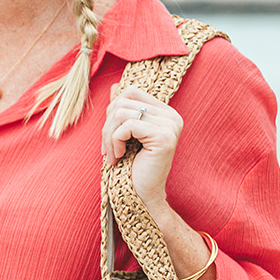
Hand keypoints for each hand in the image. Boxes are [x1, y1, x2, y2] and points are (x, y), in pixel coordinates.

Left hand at [103, 85, 182, 213]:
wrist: (141, 194)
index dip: (112, 110)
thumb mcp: (124, 133)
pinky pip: (127, 126)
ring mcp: (171, 126)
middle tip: (107, 148)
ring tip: (112, 154)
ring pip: (122, 112)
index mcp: (165, 112)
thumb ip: (123, 110)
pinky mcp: (164, 137)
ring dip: (109, 135)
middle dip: (107, 125)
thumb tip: (115, 86)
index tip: (110, 134)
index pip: (131, 92)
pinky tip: (119, 156)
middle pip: (123, 101)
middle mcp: (172, 116)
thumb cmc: (131, 165)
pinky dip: (115, 141)